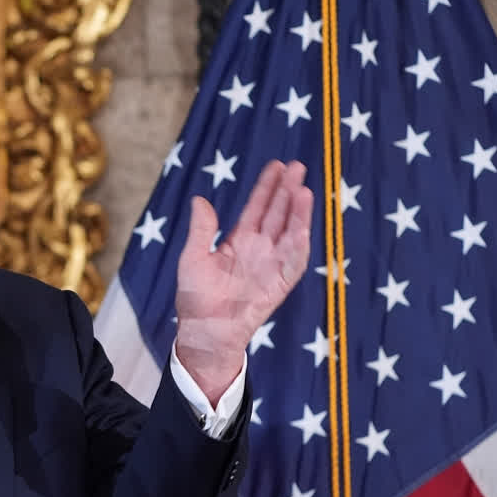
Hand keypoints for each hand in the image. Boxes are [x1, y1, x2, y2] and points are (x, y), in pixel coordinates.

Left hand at [174, 160, 313, 404]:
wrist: (204, 331)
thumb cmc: (196, 297)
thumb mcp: (193, 258)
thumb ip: (201, 230)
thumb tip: (200, 199)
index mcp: (240, 241)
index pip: (257, 208)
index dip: (267, 187)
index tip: (276, 165)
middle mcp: (260, 249)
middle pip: (278, 214)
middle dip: (288, 190)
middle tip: (298, 166)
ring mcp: (272, 266)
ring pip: (290, 233)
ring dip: (298, 213)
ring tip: (303, 189)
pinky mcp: (279, 284)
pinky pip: (293, 263)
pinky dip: (299, 246)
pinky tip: (303, 228)